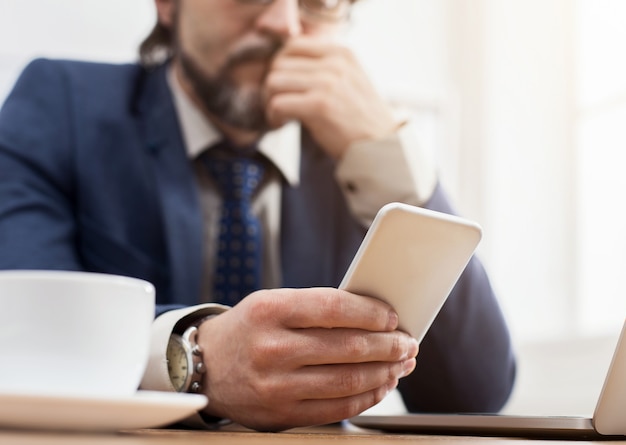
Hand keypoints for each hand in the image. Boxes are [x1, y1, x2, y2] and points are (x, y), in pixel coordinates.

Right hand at [196, 288, 417, 431]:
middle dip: (389, 346)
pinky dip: (366, 397)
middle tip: (408, 343)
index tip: (392, 316)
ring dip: (384, 373)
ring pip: (348, 381)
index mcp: (270, 310)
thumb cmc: (248, 328)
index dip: (371, 312)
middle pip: (348, 347)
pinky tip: (380, 385)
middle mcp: (272, 348)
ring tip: (401, 365)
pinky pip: (337, 408)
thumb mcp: (271, 303)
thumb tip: (372, 317)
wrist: (205, 366)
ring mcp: (276, 385)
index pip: (334, 308)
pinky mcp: (281, 413)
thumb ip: (316, 308)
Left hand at [265, 37, 399, 158]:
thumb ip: (325, 68)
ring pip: (273, 82)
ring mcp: (327, 83)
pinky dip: (274, 116)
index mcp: (341, 53)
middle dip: (272, 86)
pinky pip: (278, 103)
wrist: (381, 145)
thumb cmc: (362, 119)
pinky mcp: (319, 105)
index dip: (280, 66)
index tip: (284, 86)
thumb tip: (286, 66)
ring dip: (270, 101)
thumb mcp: (350, 79)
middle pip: (279, 64)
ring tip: (280, 116)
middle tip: (278, 104)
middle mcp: (334, 63)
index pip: (293, 45)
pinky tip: (282, 124)